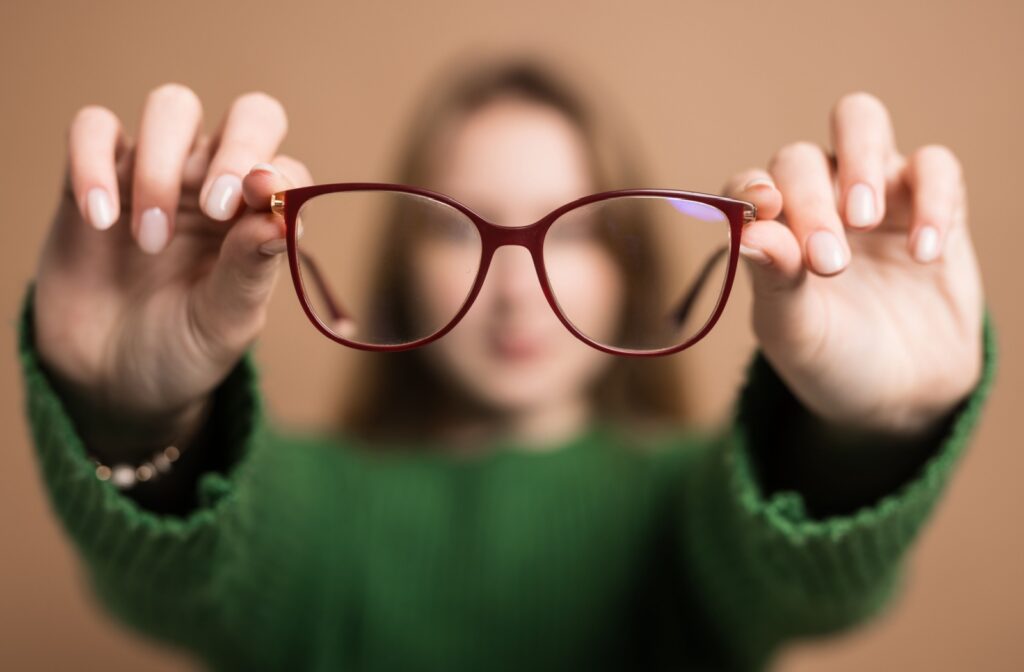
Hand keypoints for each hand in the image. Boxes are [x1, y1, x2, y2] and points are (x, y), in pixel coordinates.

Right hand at [33, 83, 312, 455]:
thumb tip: (284, 218)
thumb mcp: (226, 321)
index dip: (280, 178)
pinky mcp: (94, 178)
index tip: (261, 206)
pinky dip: (94, 162)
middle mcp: (216, 183)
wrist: (113, 382)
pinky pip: (94, 129)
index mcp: (260, 217)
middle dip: (238, 148)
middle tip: (216, 208)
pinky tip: (99, 221)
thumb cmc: (184, 347)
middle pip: (249, 115)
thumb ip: (252, 269)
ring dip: (163, 167)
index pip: (286, 168)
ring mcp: (157, 174)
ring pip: (173, 108)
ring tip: (149, 241)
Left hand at [722, 92, 983, 436]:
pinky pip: (935, 165)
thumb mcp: (795, 331)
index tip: (764, 212)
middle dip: (809, 199)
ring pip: (861, 122)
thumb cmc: (832, 356)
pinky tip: (926, 255)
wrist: (902, 392)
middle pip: (800, 156)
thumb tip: (749, 233)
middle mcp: (816, 197)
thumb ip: (772, 280)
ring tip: (866, 223)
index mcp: (772, 227)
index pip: (749, 186)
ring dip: (859, 163)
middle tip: (828, 262)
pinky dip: (932, 201)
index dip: (751, 190)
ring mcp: (874, 191)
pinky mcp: (934, 200)